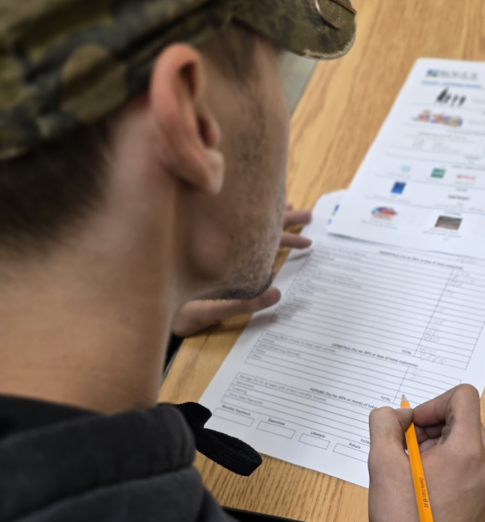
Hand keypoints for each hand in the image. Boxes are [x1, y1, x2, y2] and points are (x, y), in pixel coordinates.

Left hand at [172, 203, 310, 336]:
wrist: (138, 308)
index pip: (257, 235)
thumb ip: (241, 304)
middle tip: (309, 215)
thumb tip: (277, 294)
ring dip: (267, 216)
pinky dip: (250, 224)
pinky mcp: (201, 247)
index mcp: (217, 252)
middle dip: (283, 219)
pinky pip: (232, 227)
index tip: (306, 234)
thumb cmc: (168, 311)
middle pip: (253, 220)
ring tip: (292, 210)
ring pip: (243, 219)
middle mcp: (212, 240)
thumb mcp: (207, 311)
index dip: (284, 233)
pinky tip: (260, 223)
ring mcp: (206, 240)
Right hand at [368, 385, 484, 521]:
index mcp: (469, 451)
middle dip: (431, 427)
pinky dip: (448, 462)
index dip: (432, 403)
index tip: (413, 426)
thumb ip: (384, 424)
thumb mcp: (382, 464)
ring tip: (413, 471)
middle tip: (406, 451)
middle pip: (464, 418)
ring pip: (466, 439)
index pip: (463, 396)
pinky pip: (470, 461)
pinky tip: (424, 484)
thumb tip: (395, 416)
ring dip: (437, 444)